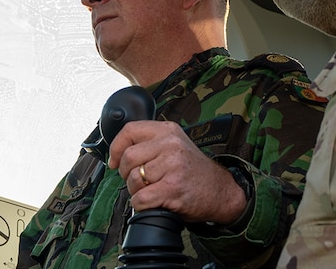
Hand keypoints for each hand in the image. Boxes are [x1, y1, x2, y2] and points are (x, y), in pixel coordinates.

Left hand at [109, 121, 246, 224]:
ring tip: (149, 190)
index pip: (130, 130)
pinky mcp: (173, 188)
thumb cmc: (194, 171)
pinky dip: (141, 204)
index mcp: (168, 131)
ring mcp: (172, 166)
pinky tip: (152, 202)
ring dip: (135, 190)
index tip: (114, 160)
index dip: (116, 147)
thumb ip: (152, 143)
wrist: (221, 191)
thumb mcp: (176, 145)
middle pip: (128, 157)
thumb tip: (118, 152)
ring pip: (133, 178)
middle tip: (135, 180)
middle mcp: (170, 145)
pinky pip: (141, 198)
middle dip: (125, 173)